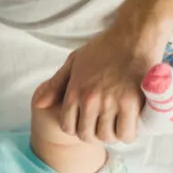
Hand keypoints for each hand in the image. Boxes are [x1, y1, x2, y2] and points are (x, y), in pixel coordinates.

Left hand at [32, 25, 163, 143]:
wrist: (133, 35)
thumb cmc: (103, 48)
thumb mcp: (74, 62)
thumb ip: (56, 85)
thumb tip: (39, 105)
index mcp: (74, 91)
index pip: (68, 127)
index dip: (77, 129)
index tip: (87, 123)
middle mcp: (89, 100)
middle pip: (87, 135)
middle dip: (94, 135)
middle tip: (104, 127)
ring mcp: (110, 102)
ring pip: (107, 136)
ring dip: (111, 135)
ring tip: (117, 125)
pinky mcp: (131, 103)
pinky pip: (126, 133)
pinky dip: (127, 134)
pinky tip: (130, 125)